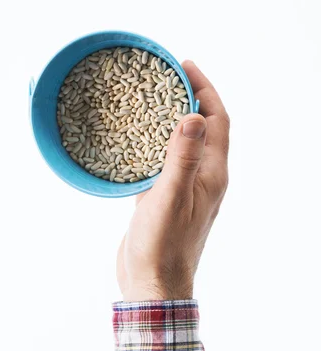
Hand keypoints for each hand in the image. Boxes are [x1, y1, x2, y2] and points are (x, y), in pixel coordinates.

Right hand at [117, 61, 229, 301]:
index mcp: (211, 175)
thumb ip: (182, 159)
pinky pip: (163, 162)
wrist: (153, 284)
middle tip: (163, 76)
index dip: (204, 90)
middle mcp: (201, 178)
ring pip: (180, 144)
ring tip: (147, 100)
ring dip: (169, 121)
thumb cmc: (163, 247)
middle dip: (187, 98)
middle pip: (201, 128)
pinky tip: (133, 139)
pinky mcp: (163, 199)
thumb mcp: (171, 199)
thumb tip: (193, 116)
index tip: (183, 66)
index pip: (216, 121)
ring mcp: (183, 189)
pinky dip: (153, 144)